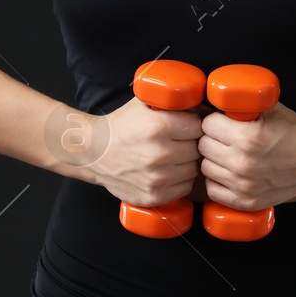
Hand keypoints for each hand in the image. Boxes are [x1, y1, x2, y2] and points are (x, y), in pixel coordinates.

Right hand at [79, 97, 202, 207]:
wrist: (93, 152)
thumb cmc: (120, 126)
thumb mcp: (143, 103)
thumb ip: (171, 100)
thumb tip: (201, 104)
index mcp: (158, 126)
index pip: (198, 126)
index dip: (193, 124)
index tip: (187, 126)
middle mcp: (159, 154)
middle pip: (197, 149)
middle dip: (190, 143)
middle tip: (178, 141)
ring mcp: (156, 178)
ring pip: (193, 169)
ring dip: (186, 163)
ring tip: (172, 156)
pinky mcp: (153, 196)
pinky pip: (184, 188)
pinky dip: (179, 180)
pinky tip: (168, 171)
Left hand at [197, 101, 295, 209]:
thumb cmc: (295, 130)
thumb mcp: (269, 108)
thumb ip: (242, 104)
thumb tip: (214, 100)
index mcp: (248, 137)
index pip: (207, 125)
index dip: (214, 120)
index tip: (221, 121)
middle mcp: (244, 163)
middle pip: (203, 146)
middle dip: (212, 138)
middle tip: (224, 136)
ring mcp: (245, 186)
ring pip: (206, 168)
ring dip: (214, 159)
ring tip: (228, 154)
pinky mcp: (248, 201)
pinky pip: (214, 190)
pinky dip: (218, 181)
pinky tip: (229, 172)